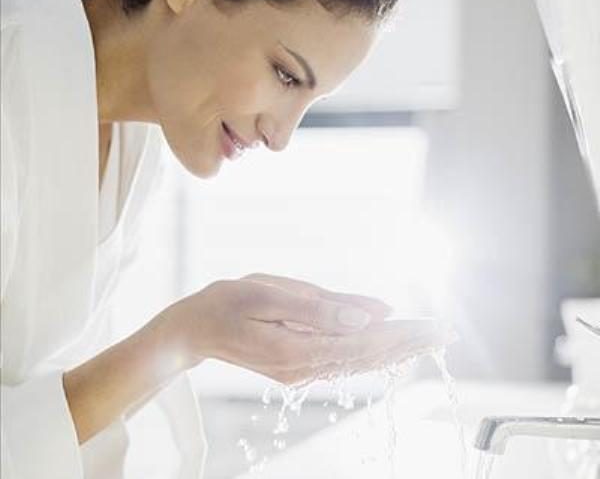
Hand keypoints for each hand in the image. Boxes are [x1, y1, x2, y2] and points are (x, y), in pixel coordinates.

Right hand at [161, 273, 455, 384]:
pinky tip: (391, 346)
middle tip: (445, 333)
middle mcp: (304, 367)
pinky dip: (373, 352)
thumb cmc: (227, 303)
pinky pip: (344, 360)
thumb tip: (372, 314)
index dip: (403, 335)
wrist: (195, 328)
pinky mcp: (299, 365)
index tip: (435, 326)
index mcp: (298, 349)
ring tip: (428, 338)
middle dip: (409, 344)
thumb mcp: (268, 293)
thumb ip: (321, 306)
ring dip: (396, 349)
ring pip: (360, 361)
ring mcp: (302, 370)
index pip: (365, 344)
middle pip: (369, 357)